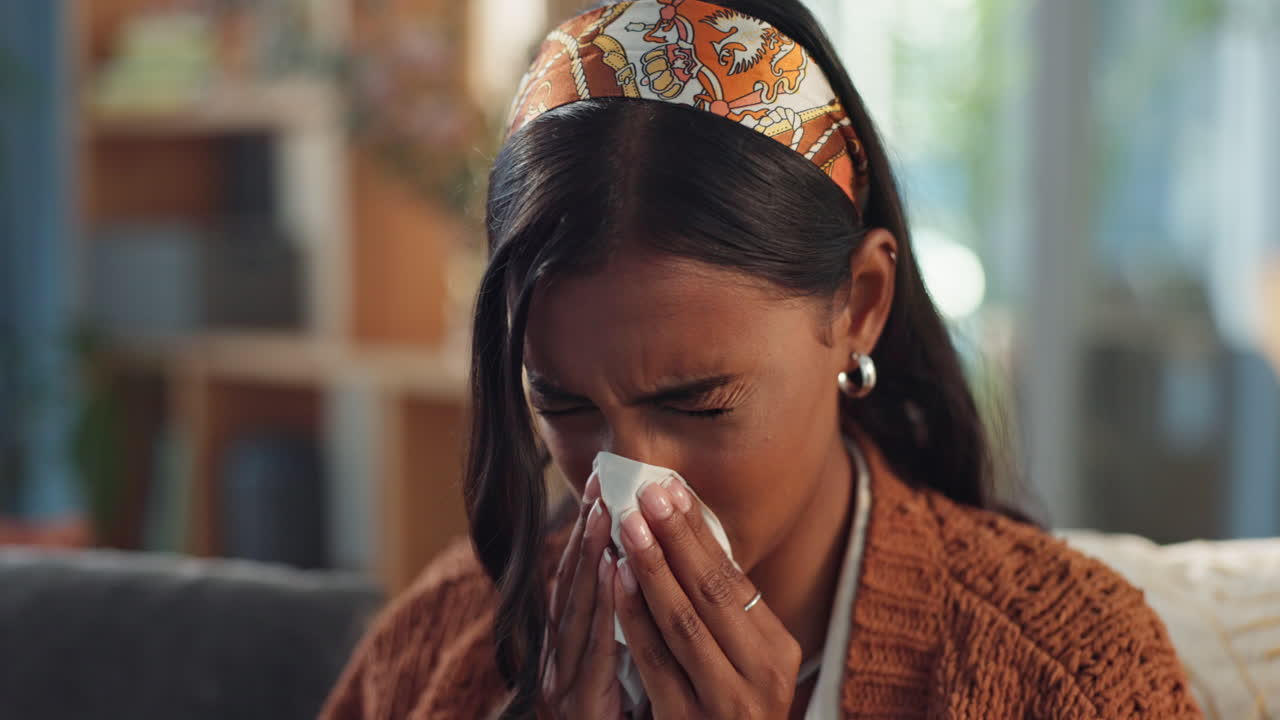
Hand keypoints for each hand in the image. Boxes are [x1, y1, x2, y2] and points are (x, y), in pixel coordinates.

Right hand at [542, 472, 624, 717]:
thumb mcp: (622, 672)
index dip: (587, 532)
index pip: (576, 579)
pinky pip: (592, 646)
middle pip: (570, 583)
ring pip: (575, 607)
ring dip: (590, 553)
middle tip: (601, 481)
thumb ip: (625, 629)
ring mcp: (561, 682)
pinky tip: (610, 566)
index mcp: (566, 649)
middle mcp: (556, 660)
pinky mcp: (576, 703)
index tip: (600, 486)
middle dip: (587, 529)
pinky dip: (602, 603)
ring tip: (605, 506)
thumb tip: (637, 573)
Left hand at [612, 479, 801, 718]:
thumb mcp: (739, 661)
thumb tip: (683, 532)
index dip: (699, 532)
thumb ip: (721, 610)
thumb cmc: (724, 708)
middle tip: (648, 492)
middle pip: (713, 593)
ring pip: (684, 623)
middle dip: (677, 538)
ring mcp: (726, 703)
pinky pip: (656, 660)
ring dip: (652, 568)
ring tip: (628, 525)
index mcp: (778, 651)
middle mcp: (763, 677)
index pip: (733, 579)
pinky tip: (617, 580)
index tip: (671, 488)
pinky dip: (634, 615)